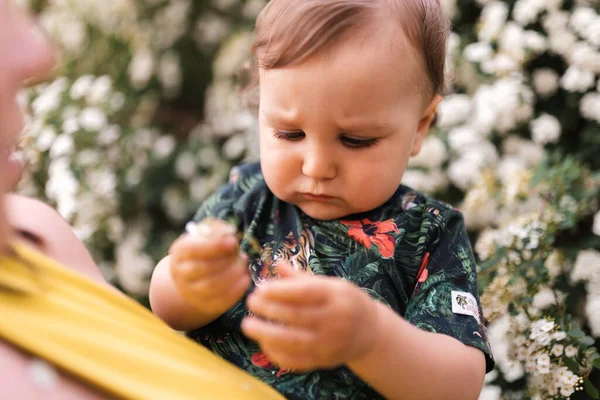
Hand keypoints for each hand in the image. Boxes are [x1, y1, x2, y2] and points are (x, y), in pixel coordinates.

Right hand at [169, 219, 250, 315]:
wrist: (195, 278)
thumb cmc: (205, 252)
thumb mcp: (207, 238)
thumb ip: (218, 234)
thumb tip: (231, 237)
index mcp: (179, 253)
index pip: (192, 249)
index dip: (214, 246)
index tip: (233, 241)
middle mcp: (180, 274)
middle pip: (203, 268)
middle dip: (228, 261)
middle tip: (242, 255)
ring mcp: (190, 293)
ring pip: (212, 286)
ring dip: (234, 274)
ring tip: (243, 265)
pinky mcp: (205, 305)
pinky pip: (221, 301)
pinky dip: (237, 289)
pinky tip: (245, 278)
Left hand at [242, 261, 379, 371]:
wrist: (369, 332)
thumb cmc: (344, 301)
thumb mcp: (330, 284)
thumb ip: (301, 277)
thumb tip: (275, 263)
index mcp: (336, 296)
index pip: (305, 293)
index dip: (280, 291)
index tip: (260, 288)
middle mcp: (335, 320)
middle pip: (296, 316)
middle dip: (269, 309)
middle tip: (250, 302)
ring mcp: (329, 343)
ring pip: (293, 341)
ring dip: (266, 334)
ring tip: (248, 325)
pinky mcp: (324, 361)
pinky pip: (296, 360)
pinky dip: (276, 353)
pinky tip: (263, 343)